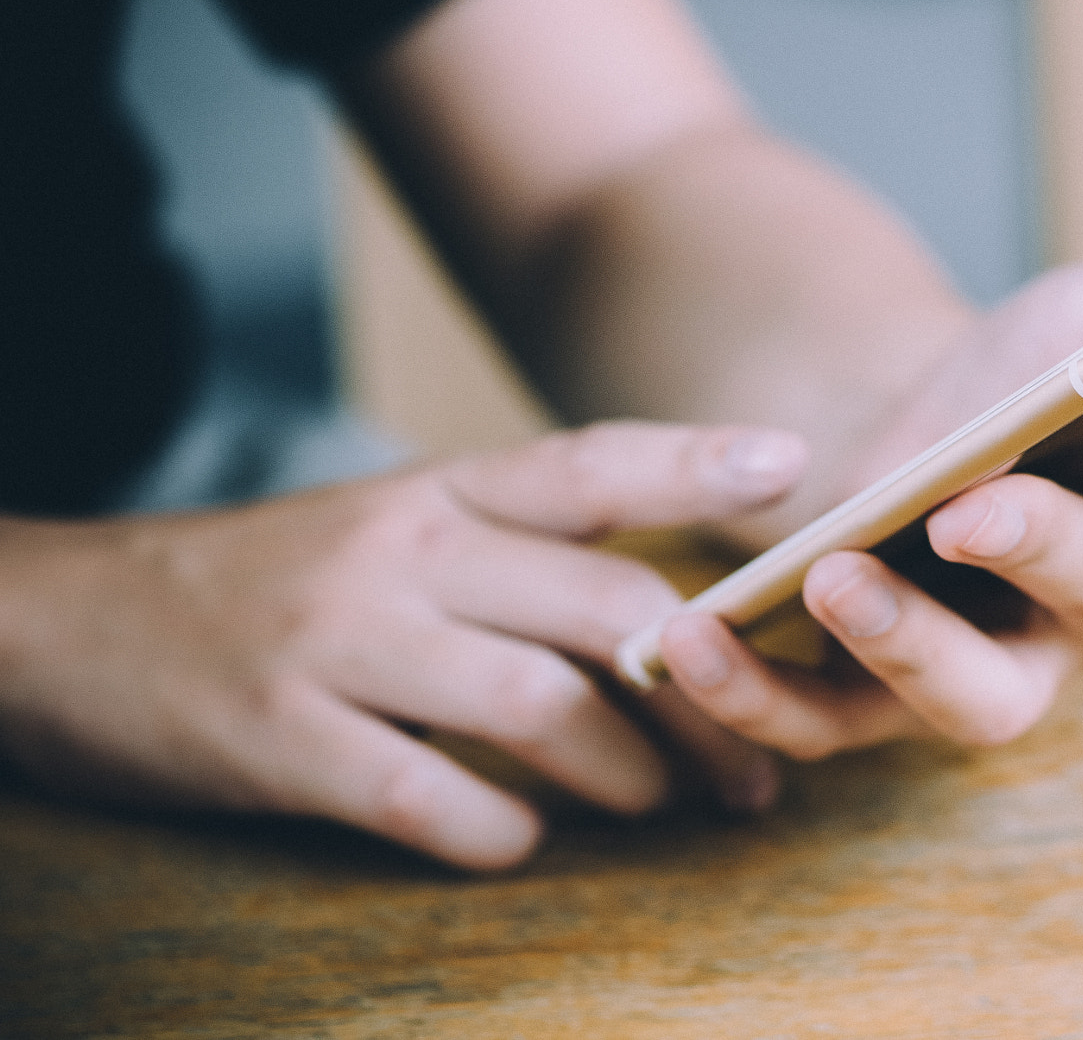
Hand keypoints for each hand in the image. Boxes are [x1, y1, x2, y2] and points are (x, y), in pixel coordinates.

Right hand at [0, 421, 807, 869]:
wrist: (70, 621)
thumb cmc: (277, 581)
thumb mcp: (395, 529)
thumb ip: (518, 552)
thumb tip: (670, 620)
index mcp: (438, 492)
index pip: (588, 462)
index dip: (692, 463)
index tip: (789, 468)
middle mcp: (403, 552)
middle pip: (597, 606)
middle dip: (700, 693)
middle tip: (759, 761)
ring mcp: (340, 643)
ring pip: (535, 704)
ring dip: (625, 771)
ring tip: (668, 804)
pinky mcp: (281, 739)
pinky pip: (426, 797)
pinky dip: (498, 831)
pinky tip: (523, 840)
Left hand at [653, 257, 1082, 767]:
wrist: (917, 424)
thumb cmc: (1031, 368)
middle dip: (1043, 548)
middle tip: (970, 507)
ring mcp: (1005, 665)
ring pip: (979, 699)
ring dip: (909, 645)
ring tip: (837, 575)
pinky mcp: (884, 696)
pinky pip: (828, 720)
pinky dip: (756, 695)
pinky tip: (693, 636)